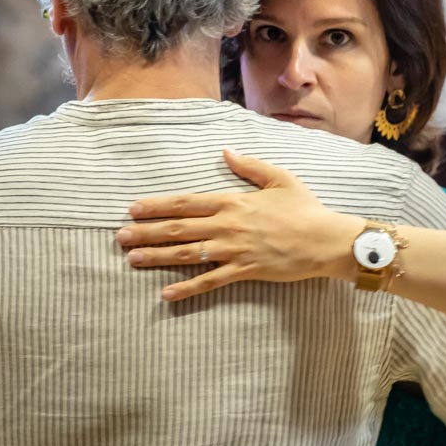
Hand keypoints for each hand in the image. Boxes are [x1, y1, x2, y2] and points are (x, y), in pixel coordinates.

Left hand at [115, 150, 361, 299]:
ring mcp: (233, 250)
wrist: (326, 240)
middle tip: (120, 236)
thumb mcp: (279, 178)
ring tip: (131, 259)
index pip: (186, 202)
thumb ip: (249, 166)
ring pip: (186, 254)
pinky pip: (209, 282)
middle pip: (178, 229)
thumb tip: (226, 152)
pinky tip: (165, 293)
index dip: (157, 205)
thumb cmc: (305, 209)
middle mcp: (227, 225)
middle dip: (146, 232)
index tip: (133, 208)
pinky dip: (186, 288)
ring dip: (156, 257)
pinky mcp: (244, 271)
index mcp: (233, 201)